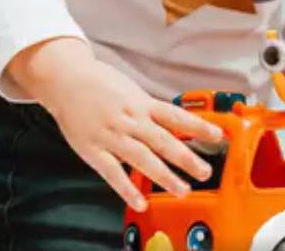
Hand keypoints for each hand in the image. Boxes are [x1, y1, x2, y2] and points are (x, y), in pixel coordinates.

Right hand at [7, 39, 223, 210]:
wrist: (67, 82)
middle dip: (186, 158)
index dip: (198, 126)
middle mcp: (131, 120)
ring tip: (183, 189)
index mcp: (142, 103)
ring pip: (142, 159)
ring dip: (164, 176)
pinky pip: (113, 173)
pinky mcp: (94, 150)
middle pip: (163, 140)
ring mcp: (112, 136)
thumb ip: (150, 110)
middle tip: (205, 171)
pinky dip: (127, 188)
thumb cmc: (101, 84)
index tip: (217, 135)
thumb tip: (174, 123)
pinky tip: (141, 202)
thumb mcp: (131, 91)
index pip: (176, 115)